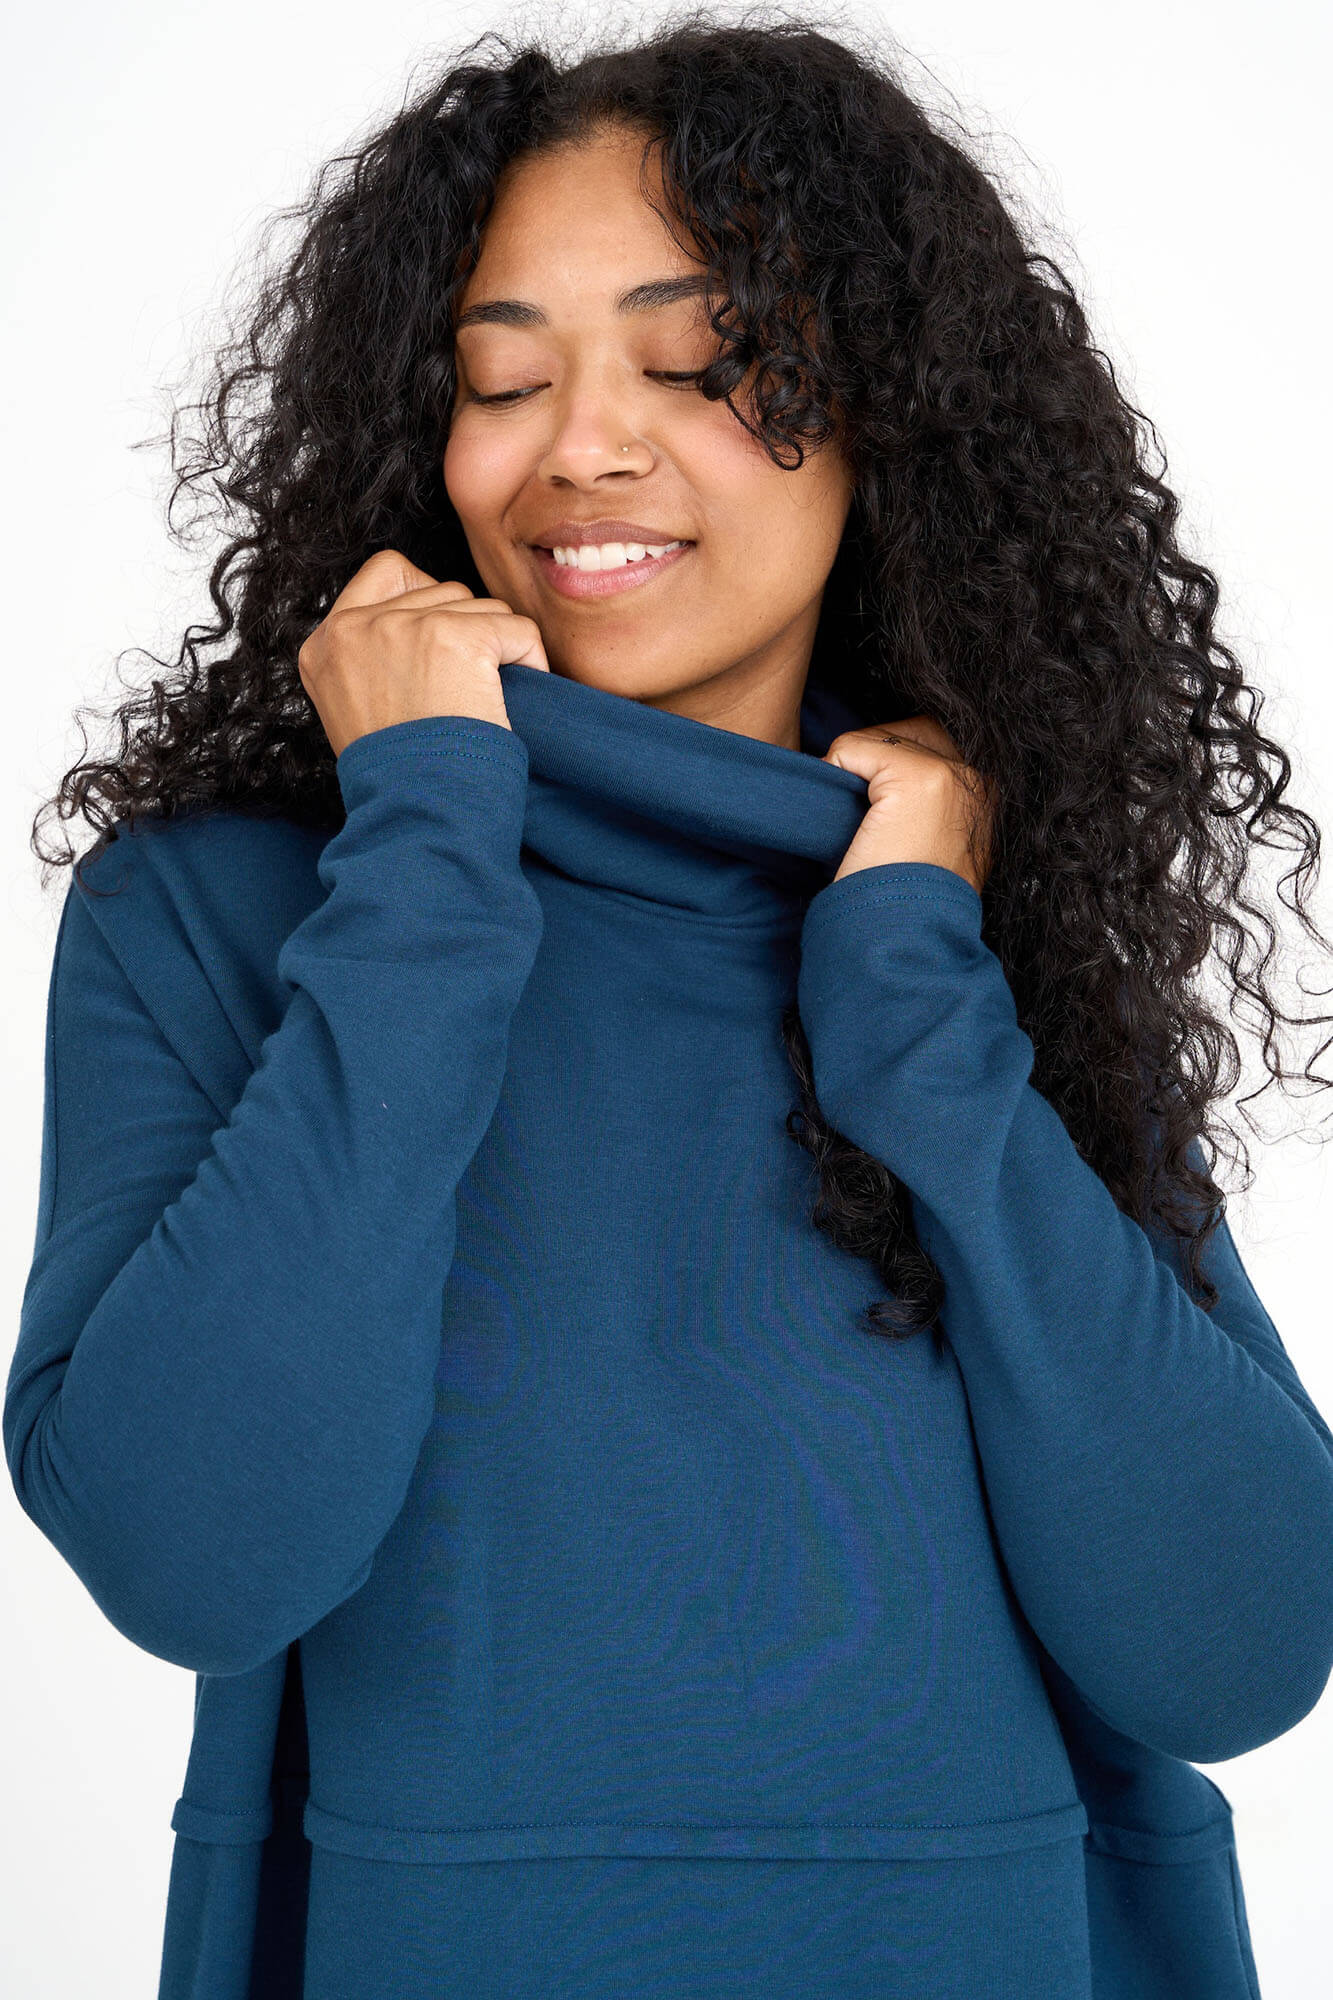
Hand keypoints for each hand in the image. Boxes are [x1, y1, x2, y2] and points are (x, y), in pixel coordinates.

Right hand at [298, 547, 550, 757]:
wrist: (417, 818)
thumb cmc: (399, 781)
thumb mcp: (354, 710)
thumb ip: (373, 659)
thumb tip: (423, 624)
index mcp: (324, 644)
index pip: (386, 572)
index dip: (427, 598)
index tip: (440, 647)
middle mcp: (355, 627)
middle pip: (441, 590)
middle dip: (465, 633)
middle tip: (462, 693)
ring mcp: (404, 628)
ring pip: (480, 606)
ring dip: (495, 649)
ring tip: (480, 704)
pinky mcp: (454, 637)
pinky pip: (517, 627)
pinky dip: (530, 660)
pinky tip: (514, 700)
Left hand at [822, 715, 995, 893]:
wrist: (905, 941)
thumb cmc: (908, 903)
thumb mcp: (932, 848)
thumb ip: (924, 806)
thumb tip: (873, 772)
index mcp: (989, 798)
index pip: (932, 743)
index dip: (889, 769)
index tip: (878, 816)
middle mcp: (982, 781)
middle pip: (908, 732)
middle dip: (872, 761)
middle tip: (859, 818)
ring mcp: (956, 775)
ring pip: (880, 739)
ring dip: (854, 771)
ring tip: (856, 823)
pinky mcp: (920, 777)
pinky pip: (853, 748)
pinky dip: (834, 774)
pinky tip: (843, 821)